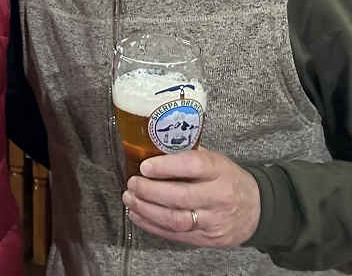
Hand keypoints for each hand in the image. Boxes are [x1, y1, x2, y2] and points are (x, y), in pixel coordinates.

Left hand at [122, 147, 260, 247]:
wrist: (257, 209)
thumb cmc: (227, 179)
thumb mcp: (215, 159)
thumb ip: (187, 154)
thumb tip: (150, 147)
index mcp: (220, 171)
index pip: (193, 166)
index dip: (166, 166)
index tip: (145, 166)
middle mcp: (219, 197)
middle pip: (180, 196)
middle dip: (149, 191)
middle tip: (132, 184)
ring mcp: (214, 221)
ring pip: (176, 219)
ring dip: (146, 210)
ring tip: (129, 199)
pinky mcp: (208, 239)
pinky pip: (175, 235)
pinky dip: (151, 225)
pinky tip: (137, 214)